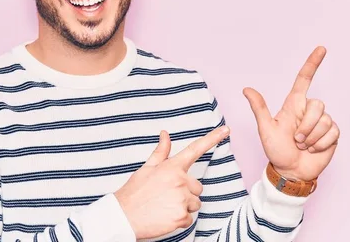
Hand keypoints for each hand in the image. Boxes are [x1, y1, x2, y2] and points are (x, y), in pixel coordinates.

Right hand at [114, 126, 229, 239]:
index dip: (213, 138)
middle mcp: (180, 181)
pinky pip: (190, 218)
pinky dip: (180, 220)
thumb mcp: (147, 168)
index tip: (226, 129)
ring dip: (184, 206)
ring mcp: (182, 199)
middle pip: (197, 187)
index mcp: (172, 167)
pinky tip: (165, 217)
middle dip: (186, 192)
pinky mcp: (182, 217)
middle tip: (167, 196)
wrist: (123, 216)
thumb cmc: (134, 192)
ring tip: (164, 206)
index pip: (195, 149)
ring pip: (195, 203)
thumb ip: (161, 152)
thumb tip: (165, 134)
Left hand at [243, 46, 339, 181]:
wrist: (290, 171)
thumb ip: (259, 108)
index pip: (304, 80)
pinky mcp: (332, 135)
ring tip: (302, 145)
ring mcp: (322, 123)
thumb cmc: (276, 150)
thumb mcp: (265, 129)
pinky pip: (333, 133)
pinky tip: (313, 149)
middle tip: (295, 139)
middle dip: (306, 125)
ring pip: (325, 120)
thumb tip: (246, 89)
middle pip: (317, 104)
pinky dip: (321, 144)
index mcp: (293, 105)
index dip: (312, 64)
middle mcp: (309, 111)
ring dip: (311, 137)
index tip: (321, 48)